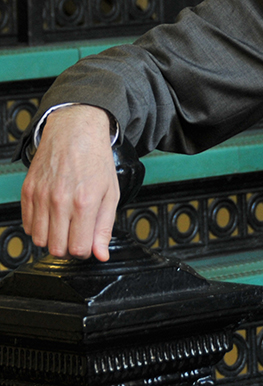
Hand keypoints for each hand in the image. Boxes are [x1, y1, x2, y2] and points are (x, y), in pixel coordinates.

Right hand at [20, 104, 118, 260]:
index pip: (78, 248)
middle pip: (57, 248)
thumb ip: (105, 226)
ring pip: (39, 240)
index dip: (85, 251)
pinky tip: (52, 216)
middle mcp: (60, 201)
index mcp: (84, 202)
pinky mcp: (28, 192)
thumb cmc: (95, 160)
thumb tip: (101, 254)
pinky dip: (39, 227)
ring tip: (65, 224)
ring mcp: (41, 196)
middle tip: (77, 234)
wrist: (75, 132)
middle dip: (69, 247)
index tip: (88, 243)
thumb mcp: (111, 192)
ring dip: (53, 238)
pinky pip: (27, 225)